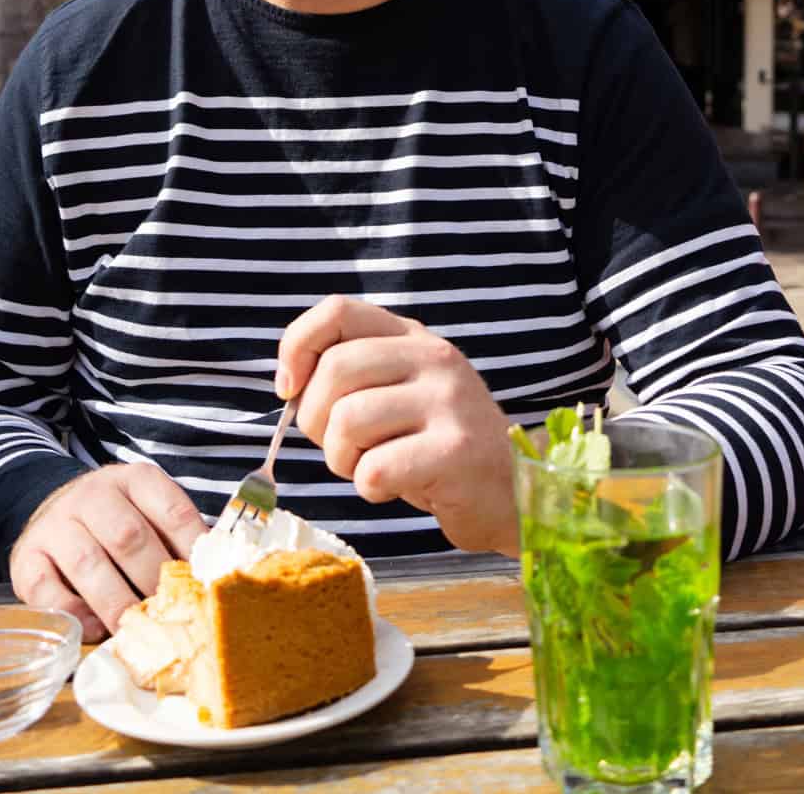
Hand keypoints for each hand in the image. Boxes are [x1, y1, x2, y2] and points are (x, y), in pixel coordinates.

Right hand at [9, 463, 206, 641]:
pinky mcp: (26, 556)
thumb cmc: (114, 520)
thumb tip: (210, 580)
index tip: (205, 581)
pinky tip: (93, 629)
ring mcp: (57, 523)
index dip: (192, 548)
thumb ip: (174, 540)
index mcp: (135, 480)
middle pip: (129, 537)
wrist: (52, 507)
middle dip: (152, 580)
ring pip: (89, 563)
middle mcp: (94, 495)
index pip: (171, 509)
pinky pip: (46, 588)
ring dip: (115, 602)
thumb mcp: (147, 512)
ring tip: (134, 629)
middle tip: (167, 614)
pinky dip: (73, 613)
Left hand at [277, 296, 518, 556]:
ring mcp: (449, 401)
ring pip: (348, 421)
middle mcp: (434, 357)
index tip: (290, 388)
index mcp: (414, 337)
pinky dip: (369, 488)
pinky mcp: (455, 451)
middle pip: (335, 369)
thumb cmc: (436, 447)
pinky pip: (374, 469)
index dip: (297, 346)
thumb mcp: (400, 393)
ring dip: (341, 459)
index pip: (338, 311)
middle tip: (339, 447)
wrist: (513, 493)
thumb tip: (289, 383)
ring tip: (369, 469)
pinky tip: (395, 488)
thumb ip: (355, 376)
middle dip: (316, 420)